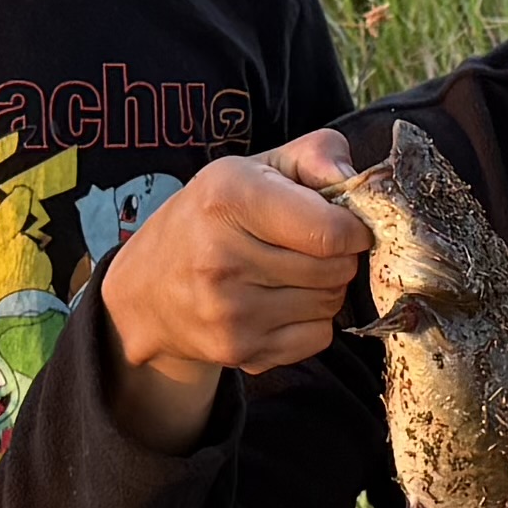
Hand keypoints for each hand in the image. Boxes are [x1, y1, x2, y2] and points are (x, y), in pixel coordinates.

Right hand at [97, 136, 373, 390]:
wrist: (148, 290)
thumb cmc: (212, 218)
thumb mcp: (254, 168)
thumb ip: (316, 155)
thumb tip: (359, 181)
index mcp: (227, 199)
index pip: (330, 232)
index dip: (353, 228)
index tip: (345, 223)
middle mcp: (220, 257)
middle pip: (336, 269)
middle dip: (338, 256)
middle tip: (310, 247)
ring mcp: (228, 312)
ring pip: (331, 304)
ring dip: (325, 288)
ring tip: (289, 272)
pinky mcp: (239, 351)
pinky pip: (318, 338)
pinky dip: (311, 321)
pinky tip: (279, 303)